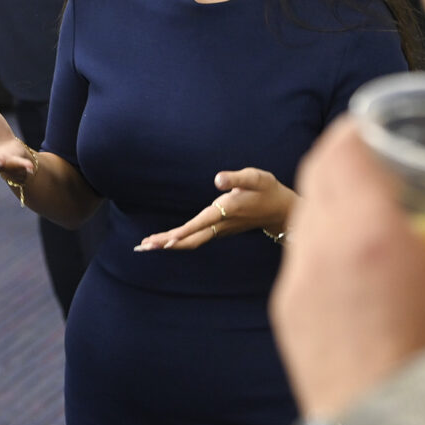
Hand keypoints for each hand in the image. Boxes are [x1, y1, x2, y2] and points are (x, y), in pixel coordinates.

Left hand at [135, 167, 295, 250]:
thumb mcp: (256, 177)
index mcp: (227, 211)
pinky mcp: (219, 230)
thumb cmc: (268, 190)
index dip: (183, 232)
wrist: (282, 211)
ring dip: (169, 244)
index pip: (200, 223)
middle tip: (142, 247)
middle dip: (166, 243)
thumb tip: (217, 179)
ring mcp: (220, 230)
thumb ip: (236, 177)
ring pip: (192, 241)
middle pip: (190, 239)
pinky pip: (195, 239)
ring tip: (145, 246)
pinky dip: (178, 241)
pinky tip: (166, 241)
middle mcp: (221, 224)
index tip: (165, 241)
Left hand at [270, 118, 424, 418]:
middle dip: (345, 156)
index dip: (358, 127)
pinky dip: (323, 243)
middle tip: (375, 155)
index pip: (343, 148)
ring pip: (307, 216)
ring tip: (369, 208)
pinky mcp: (288, 311)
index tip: (375, 122)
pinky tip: (356, 261)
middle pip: (319, 173)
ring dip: (332, 200)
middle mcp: (322, 247)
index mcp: (367, 231)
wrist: (386, 422)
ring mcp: (298, 279)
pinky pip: (301, 257)